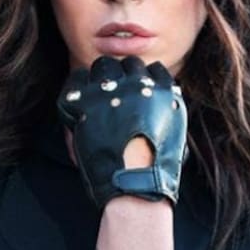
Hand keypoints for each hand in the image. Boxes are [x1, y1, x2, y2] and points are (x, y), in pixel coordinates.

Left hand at [57, 56, 187, 207]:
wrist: (133, 185)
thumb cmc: (156, 171)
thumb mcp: (175, 137)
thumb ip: (168, 114)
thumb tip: (164, 105)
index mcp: (164, 92)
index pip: (152, 70)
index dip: (142, 81)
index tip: (133, 91)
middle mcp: (138, 84)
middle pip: (127, 64)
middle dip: (120, 77)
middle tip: (111, 94)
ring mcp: (110, 90)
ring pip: (101, 67)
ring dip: (98, 80)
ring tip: (93, 98)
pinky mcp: (84, 101)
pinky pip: (74, 83)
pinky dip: (74, 93)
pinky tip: (75, 106)